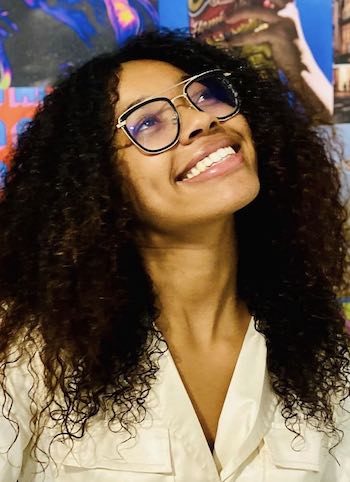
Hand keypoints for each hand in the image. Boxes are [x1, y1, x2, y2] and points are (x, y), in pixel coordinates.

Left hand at [218, 1, 331, 122]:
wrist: (300, 66)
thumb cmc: (286, 48)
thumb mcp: (277, 26)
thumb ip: (265, 16)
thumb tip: (244, 11)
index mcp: (287, 3)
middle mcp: (286, 8)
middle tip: (225, 4)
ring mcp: (283, 19)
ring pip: (254, 11)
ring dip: (237, 13)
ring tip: (225, 18)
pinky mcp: (278, 34)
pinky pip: (254, 34)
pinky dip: (239, 39)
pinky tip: (229, 42)